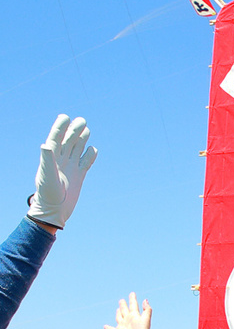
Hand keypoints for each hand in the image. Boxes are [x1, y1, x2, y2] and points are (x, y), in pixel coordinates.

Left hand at [28, 114, 96, 230]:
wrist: (54, 211)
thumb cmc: (48, 194)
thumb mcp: (47, 177)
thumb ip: (47, 160)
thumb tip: (46, 144)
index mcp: (51, 158)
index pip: (56, 138)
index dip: (60, 127)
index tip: (66, 117)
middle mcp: (60, 161)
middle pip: (68, 142)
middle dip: (74, 130)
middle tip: (81, 120)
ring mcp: (70, 168)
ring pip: (77, 150)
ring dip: (81, 139)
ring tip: (86, 129)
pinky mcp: (79, 176)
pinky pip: (86, 163)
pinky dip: (90, 156)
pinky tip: (93, 150)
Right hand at [103, 293, 152, 328]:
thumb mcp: (146, 320)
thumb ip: (147, 310)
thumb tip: (145, 299)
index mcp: (135, 316)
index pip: (133, 305)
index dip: (132, 299)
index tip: (132, 293)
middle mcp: (128, 320)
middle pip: (125, 310)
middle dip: (123, 305)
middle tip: (122, 300)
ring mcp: (123, 326)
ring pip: (119, 317)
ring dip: (118, 313)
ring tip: (118, 309)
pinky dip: (108, 328)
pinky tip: (105, 326)